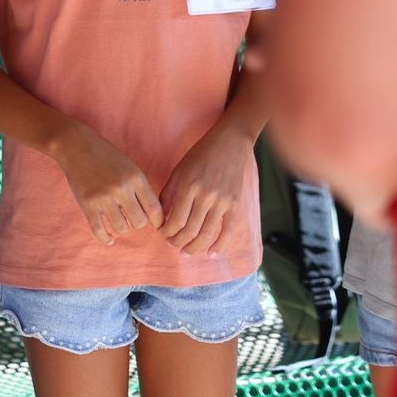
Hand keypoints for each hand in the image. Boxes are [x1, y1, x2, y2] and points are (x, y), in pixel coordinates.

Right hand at [51, 123, 165, 245]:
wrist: (76, 147)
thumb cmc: (106, 156)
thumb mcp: (129, 167)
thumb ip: (140, 188)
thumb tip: (151, 215)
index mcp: (135, 178)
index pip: (154, 209)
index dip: (158, 221)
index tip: (155, 224)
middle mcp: (121, 189)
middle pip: (139, 223)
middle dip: (137, 224)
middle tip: (132, 218)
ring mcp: (103, 198)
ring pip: (121, 229)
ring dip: (122, 228)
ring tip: (118, 221)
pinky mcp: (87, 205)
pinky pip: (100, 231)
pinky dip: (106, 238)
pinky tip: (109, 238)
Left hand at [159, 125, 252, 255]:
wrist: (230, 143)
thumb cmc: (200, 155)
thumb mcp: (179, 170)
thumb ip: (168, 193)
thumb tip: (160, 218)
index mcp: (188, 186)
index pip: (175, 220)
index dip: (166, 232)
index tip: (163, 233)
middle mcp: (205, 196)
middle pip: (189, 231)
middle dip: (177, 242)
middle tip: (172, 243)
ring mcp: (222, 201)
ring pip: (206, 235)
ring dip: (194, 247)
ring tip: (186, 251)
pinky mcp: (236, 204)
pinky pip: (228, 231)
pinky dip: (219, 246)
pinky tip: (211, 253)